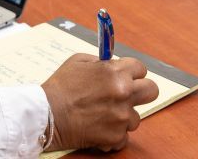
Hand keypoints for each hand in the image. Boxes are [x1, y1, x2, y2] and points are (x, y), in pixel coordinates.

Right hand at [41, 53, 158, 151]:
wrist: (46, 114)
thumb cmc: (59, 87)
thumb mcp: (77, 61)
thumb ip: (100, 62)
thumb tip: (113, 65)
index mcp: (115, 73)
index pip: (141, 68)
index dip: (131, 72)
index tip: (125, 76)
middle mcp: (123, 94)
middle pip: (151, 91)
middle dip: (140, 91)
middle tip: (125, 95)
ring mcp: (121, 117)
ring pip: (136, 117)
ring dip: (122, 115)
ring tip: (102, 114)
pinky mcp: (116, 137)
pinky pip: (124, 136)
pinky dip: (113, 133)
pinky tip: (98, 127)